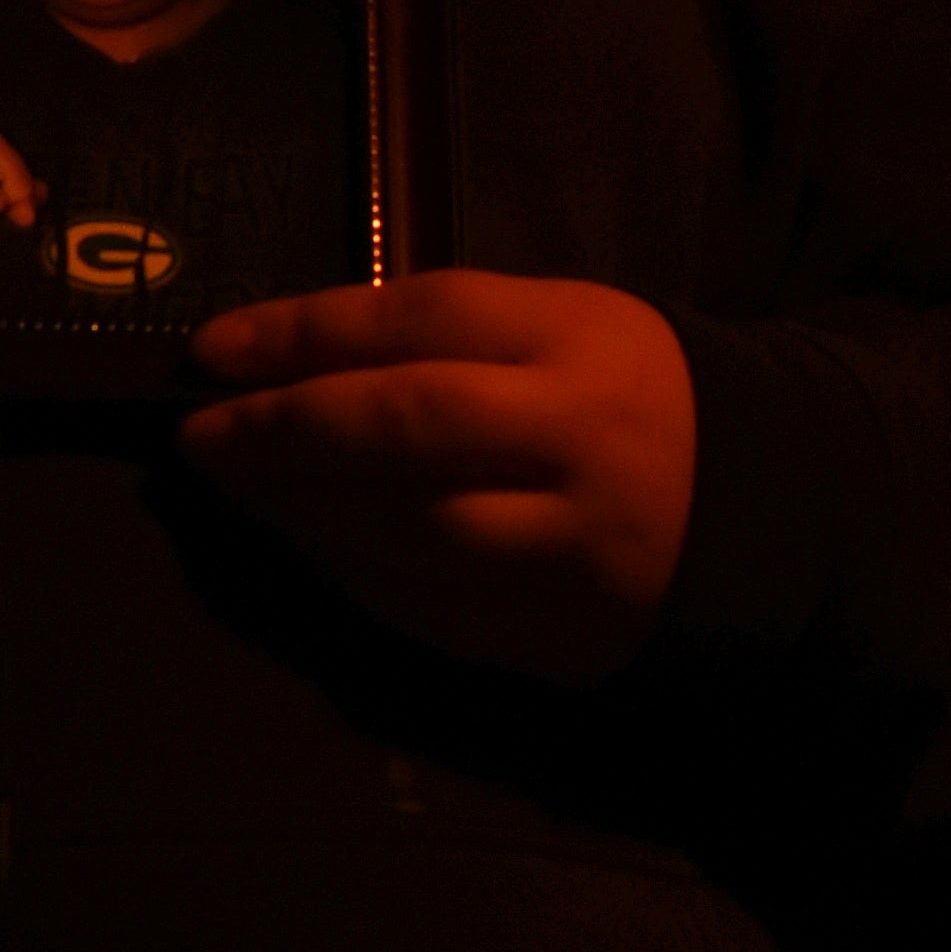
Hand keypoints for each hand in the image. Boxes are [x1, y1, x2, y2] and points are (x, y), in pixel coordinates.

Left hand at [176, 272, 696, 685]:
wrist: (751, 504)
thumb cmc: (612, 393)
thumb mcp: (557, 326)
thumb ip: (439, 336)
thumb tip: (275, 357)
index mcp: (577, 336)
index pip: (424, 319)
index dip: (306, 332)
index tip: (211, 350)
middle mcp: (580, 438)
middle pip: (410, 427)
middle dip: (286, 431)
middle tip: (200, 439)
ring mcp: (577, 545)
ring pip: (415, 535)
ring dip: (305, 518)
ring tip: (240, 496)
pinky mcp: (568, 632)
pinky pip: (438, 613)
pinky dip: (356, 582)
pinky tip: (309, 551)